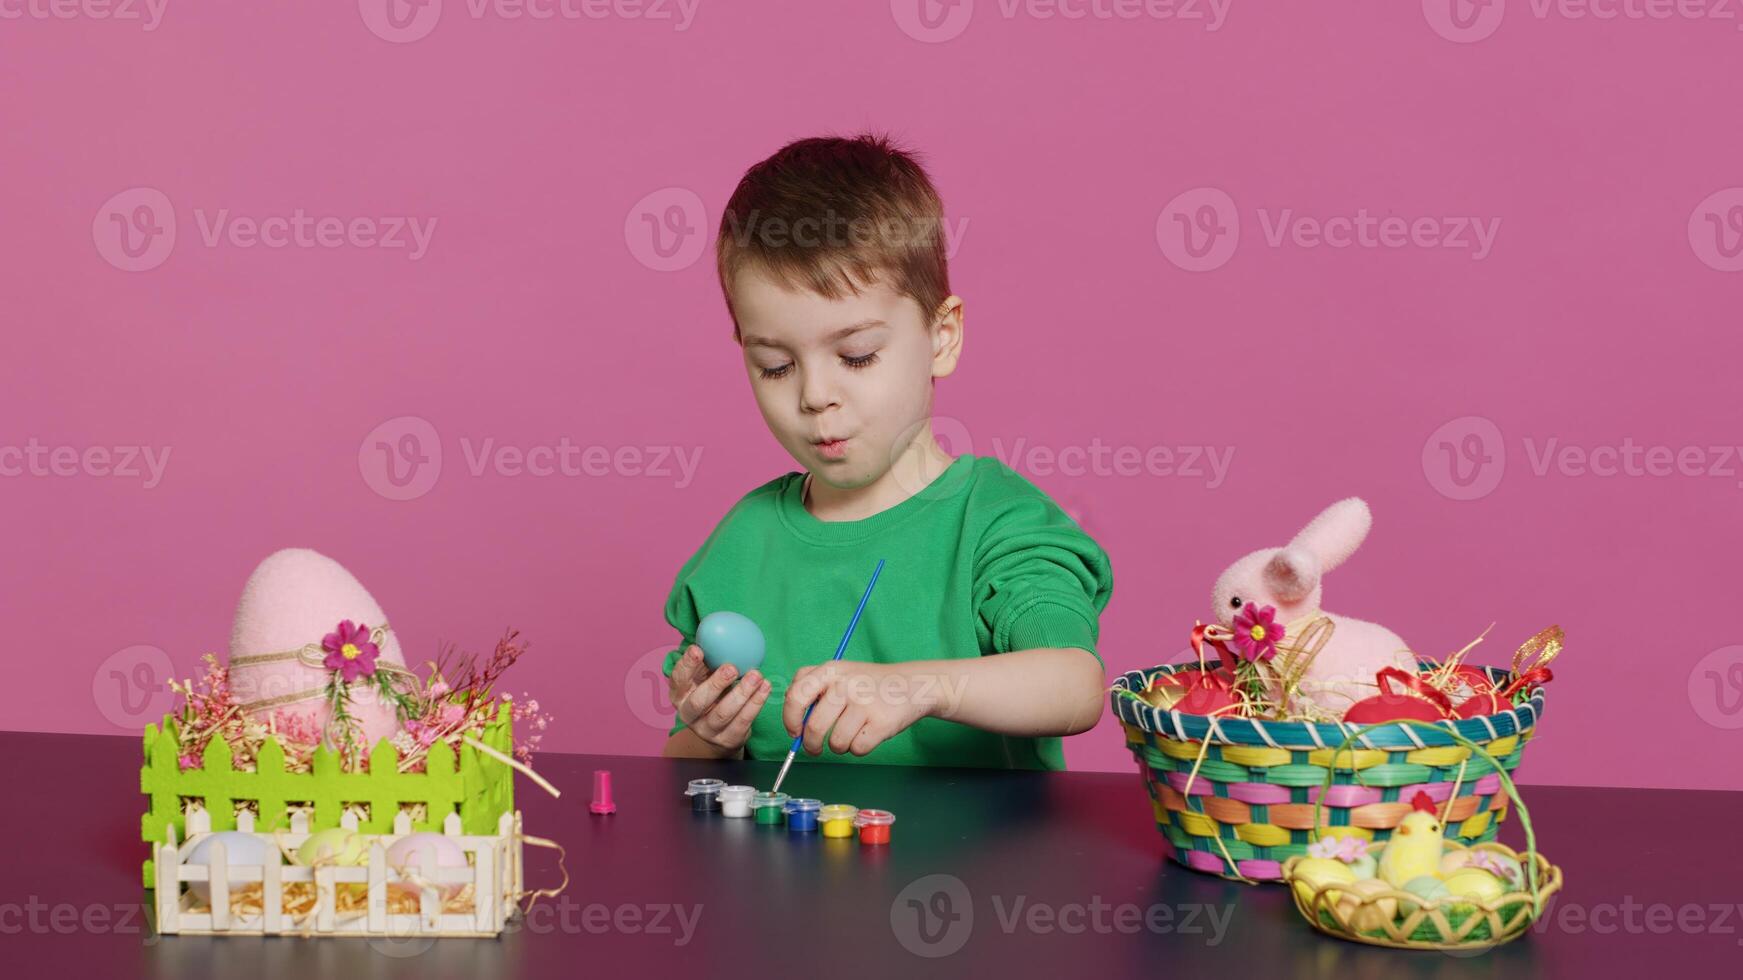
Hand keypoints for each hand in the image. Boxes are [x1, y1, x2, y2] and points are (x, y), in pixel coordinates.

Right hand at [670, 644, 768, 753]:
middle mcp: (689, 714)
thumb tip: (721, 630)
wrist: (719, 732)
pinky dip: (756, 704)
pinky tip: (765, 688)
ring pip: (723, 713)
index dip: (687, 665)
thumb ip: (709, 660)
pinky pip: (743, 722)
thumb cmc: (713, 694)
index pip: (679, 679)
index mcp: (680, 694)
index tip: (698, 649)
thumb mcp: (704, 677)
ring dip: (742, 693)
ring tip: (756, 675)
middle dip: (716, 683)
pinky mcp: (727, 739)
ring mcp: (707, 730)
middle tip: (732, 667)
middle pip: (699, 701)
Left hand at [781, 661, 932, 756]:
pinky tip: (867, 733)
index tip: (794, 732)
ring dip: (839, 746)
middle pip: (814, 727)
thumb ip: (811, 689)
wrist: (911, 685)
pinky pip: (857, 749)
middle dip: (811, 745)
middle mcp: (845, 684)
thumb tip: (793, 724)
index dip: (790, 720)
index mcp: (830, 670)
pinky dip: (859, 748)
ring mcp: (864, 703)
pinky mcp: (881, 723)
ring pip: (836, 743)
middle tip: (815, 748)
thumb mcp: (838, 673)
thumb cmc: (867, 684)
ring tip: (850, 734)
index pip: (796, 697)